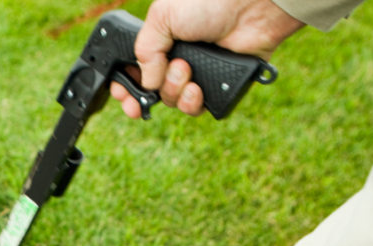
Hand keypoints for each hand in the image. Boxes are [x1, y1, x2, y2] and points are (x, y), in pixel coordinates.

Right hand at [110, 0, 303, 118]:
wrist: (251, 5)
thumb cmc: (208, 1)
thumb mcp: (162, 16)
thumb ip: (144, 50)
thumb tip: (147, 82)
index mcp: (162, 41)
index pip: (136, 70)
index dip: (125, 86)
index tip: (122, 95)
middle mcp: (178, 58)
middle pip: (152, 91)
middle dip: (145, 96)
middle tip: (139, 103)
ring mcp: (199, 73)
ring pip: (173, 101)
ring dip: (173, 91)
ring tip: (185, 70)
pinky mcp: (219, 86)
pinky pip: (198, 108)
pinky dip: (193, 103)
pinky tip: (196, 89)